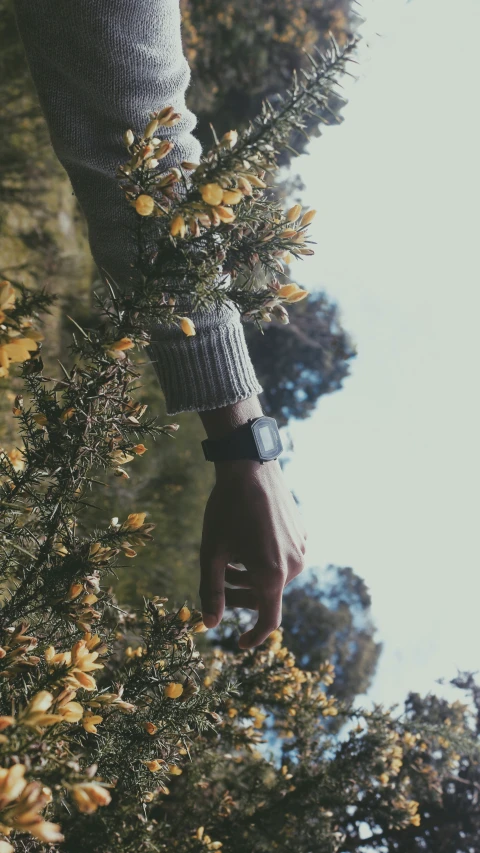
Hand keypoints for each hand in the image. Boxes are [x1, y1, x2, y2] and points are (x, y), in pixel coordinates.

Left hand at [199, 399, 306, 648]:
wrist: (250, 466)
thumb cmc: (226, 510)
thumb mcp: (211, 553)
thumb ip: (210, 592)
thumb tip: (210, 625)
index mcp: (271, 575)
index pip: (269, 621)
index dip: (254, 637)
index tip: (238, 642)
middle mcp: (293, 566)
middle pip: (266, 597)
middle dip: (240, 596)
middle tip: (217, 579)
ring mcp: (301, 549)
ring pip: (274, 577)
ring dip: (250, 576)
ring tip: (228, 557)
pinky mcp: (302, 534)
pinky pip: (282, 558)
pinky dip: (263, 560)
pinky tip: (246, 538)